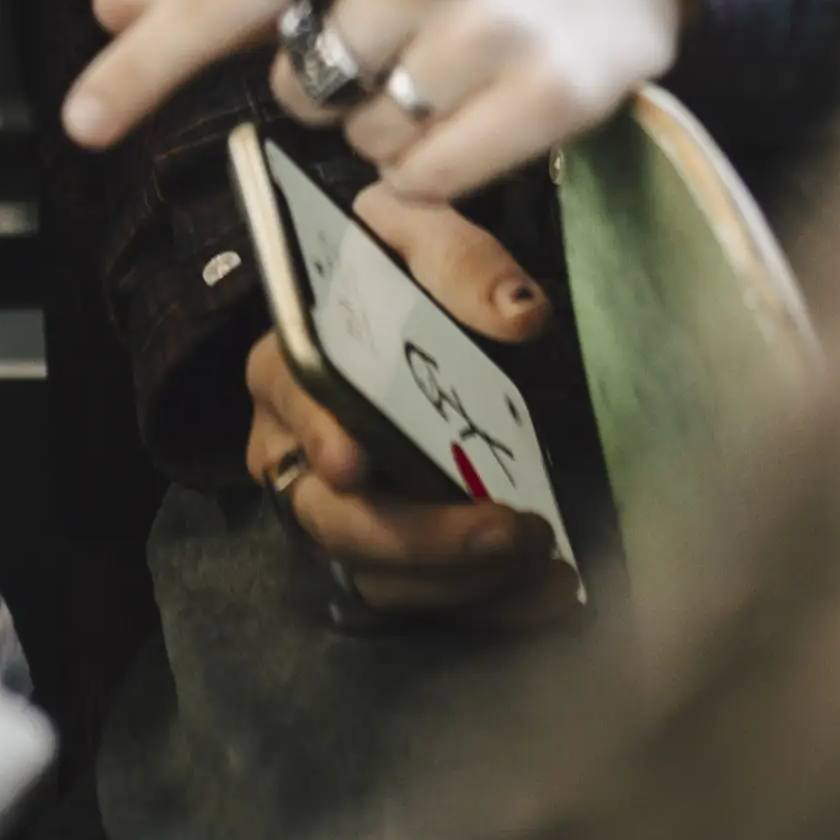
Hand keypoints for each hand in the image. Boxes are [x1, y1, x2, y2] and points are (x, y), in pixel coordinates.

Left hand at [66, 0, 694, 205]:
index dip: (145, 61)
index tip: (79, 122)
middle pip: (298, 88)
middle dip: (331, 81)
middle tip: (399, 34)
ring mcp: (488, 23)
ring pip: (366, 141)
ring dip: (390, 126)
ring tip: (449, 67)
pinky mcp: (552, 90)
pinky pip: (432, 180)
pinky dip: (439, 168)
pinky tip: (480, 113)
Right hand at [244, 184, 575, 620]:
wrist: (414, 314)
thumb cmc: (399, 268)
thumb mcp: (419, 232)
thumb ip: (460, 258)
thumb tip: (520, 314)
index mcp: (289, 365)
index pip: (288, 406)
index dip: (315, 436)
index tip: (354, 462)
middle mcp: (298, 452)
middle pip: (331, 517)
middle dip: (419, 536)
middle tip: (507, 529)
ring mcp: (339, 514)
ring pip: (377, 576)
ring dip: (462, 583)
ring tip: (545, 563)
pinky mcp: (386, 558)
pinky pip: (422, 603)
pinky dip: (489, 607)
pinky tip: (551, 590)